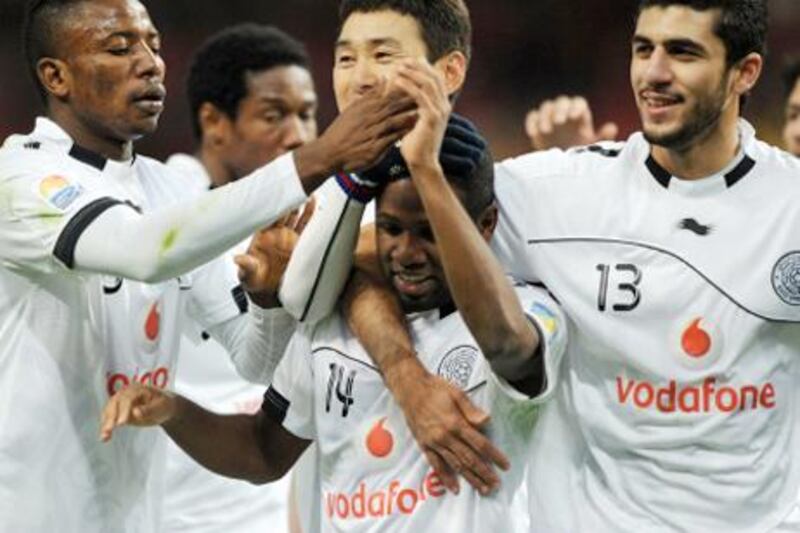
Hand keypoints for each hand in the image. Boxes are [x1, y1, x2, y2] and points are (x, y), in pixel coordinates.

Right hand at [99, 383, 176, 441]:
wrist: (162, 408)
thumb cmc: (163, 405)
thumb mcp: (161, 407)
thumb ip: (149, 409)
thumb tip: (136, 412)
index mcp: (137, 389)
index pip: (127, 398)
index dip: (124, 410)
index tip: (121, 423)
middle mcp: (125, 393)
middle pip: (115, 403)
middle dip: (111, 417)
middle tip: (109, 430)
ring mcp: (120, 401)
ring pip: (109, 410)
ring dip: (105, 423)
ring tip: (105, 437)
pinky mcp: (117, 411)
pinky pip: (109, 418)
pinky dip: (105, 426)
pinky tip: (104, 438)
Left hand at [235, 198, 315, 307]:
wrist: (267, 292)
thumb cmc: (253, 281)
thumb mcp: (247, 274)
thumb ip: (246, 265)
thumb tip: (237, 259)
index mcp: (261, 236)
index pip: (265, 215)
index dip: (269, 204)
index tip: (273, 193)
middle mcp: (274, 233)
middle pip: (280, 211)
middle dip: (285, 198)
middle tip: (291, 184)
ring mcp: (286, 237)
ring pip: (293, 215)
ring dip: (298, 203)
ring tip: (303, 189)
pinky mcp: (297, 243)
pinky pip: (305, 226)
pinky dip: (309, 214)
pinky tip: (313, 201)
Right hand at [296, 84, 417, 178]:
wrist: (329, 153)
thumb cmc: (342, 131)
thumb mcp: (354, 108)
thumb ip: (371, 94)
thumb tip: (385, 77)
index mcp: (366, 107)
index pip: (389, 94)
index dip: (405, 87)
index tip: (420, 82)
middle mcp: (369, 118)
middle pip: (394, 105)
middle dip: (411, 98)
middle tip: (428, 93)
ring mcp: (371, 133)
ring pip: (394, 120)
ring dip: (409, 114)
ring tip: (425, 110)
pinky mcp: (373, 148)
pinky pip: (390, 138)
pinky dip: (402, 133)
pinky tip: (414, 131)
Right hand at [385, 358, 509, 494]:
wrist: (410, 389)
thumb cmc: (434, 388)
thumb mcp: (457, 393)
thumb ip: (471, 410)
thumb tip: (486, 421)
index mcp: (456, 423)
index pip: (480, 444)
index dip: (494, 456)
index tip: (504, 465)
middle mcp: (445, 436)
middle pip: (469, 459)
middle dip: (485, 473)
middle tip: (496, 484)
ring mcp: (434, 443)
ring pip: (455, 465)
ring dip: (470, 478)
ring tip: (482, 489)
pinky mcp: (425, 445)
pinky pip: (436, 465)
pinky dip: (445, 478)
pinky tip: (454, 488)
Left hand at [392, 59, 450, 169]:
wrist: (422, 164)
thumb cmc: (416, 146)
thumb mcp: (416, 122)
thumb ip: (415, 108)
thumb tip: (405, 97)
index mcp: (442, 105)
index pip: (436, 79)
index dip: (423, 67)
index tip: (407, 61)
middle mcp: (444, 106)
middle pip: (434, 76)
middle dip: (417, 66)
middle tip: (401, 60)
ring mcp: (440, 111)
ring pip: (428, 83)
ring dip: (412, 72)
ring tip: (397, 67)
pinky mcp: (432, 118)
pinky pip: (420, 96)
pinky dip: (408, 85)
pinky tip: (397, 80)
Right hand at [525, 95, 617, 149]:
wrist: (562, 163)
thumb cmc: (579, 152)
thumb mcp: (592, 146)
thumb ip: (602, 137)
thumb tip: (612, 128)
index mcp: (579, 114)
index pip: (578, 103)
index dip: (576, 107)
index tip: (574, 116)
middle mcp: (564, 112)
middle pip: (562, 102)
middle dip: (560, 110)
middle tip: (559, 121)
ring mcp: (549, 117)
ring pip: (546, 107)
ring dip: (545, 116)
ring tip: (546, 130)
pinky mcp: (536, 124)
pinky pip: (532, 117)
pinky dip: (532, 123)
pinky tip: (534, 133)